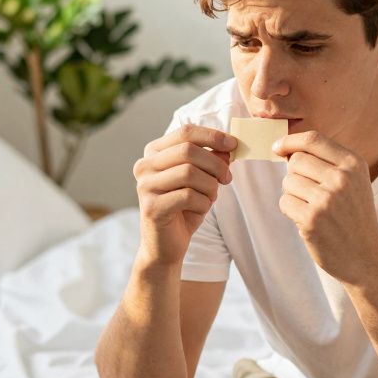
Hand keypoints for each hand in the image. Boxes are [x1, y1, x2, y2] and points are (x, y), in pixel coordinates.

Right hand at [133, 124, 233, 266]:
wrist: (166, 245)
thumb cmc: (184, 209)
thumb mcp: (201, 180)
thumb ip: (211, 160)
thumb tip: (228, 146)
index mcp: (154, 153)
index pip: (185, 132)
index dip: (212, 136)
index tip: (233, 144)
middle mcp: (144, 166)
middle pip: (188, 150)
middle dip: (215, 164)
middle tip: (227, 178)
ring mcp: (145, 186)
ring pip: (189, 173)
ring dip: (210, 186)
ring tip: (211, 197)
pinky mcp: (152, 207)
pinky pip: (188, 196)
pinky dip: (203, 202)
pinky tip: (200, 209)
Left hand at [274, 131, 377, 283]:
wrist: (366, 258)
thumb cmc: (354, 217)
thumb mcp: (354, 182)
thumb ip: (327, 162)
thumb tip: (286, 150)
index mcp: (353, 164)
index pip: (313, 139)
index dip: (290, 140)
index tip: (277, 147)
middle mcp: (341, 178)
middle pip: (296, 160)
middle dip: (294, 174)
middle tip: (308, 193)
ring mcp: (326, 199)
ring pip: (288, 181)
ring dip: (293, 194)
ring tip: (312, 208)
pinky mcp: (311, 219)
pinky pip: (285, 202)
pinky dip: (290, 210)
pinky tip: (307, 220)